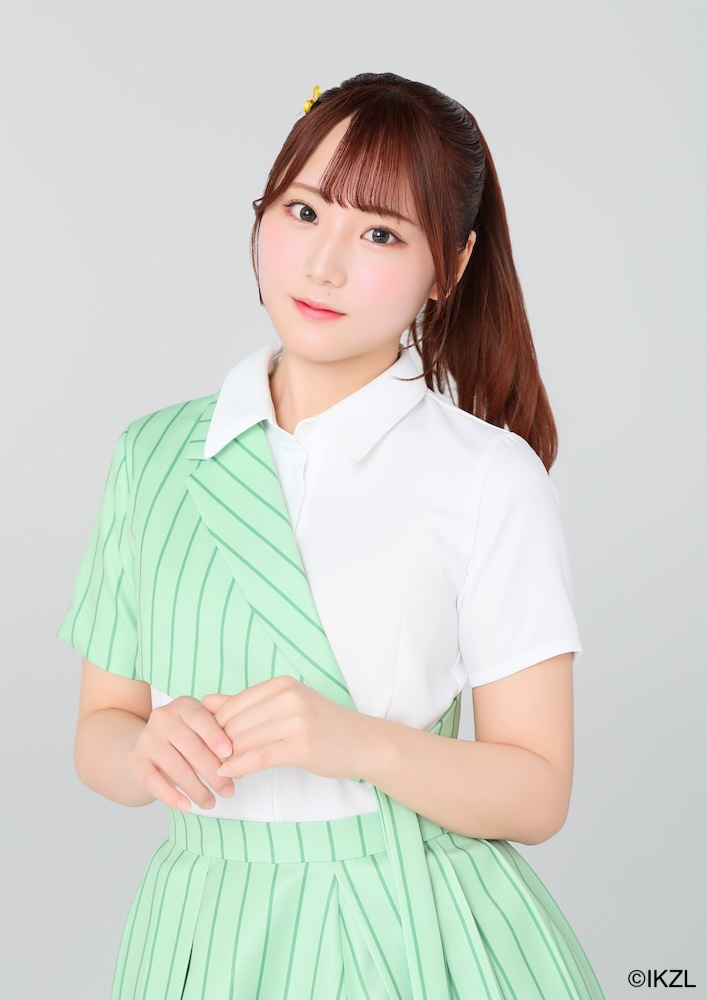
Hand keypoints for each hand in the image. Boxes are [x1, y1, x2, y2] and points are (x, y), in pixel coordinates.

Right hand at [126, 696, 235, 810]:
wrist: (151, 746)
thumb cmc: (187, 736)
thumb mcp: (203, 726)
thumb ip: (221, 729)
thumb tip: (240, 751)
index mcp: (183, 705)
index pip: (200, 719)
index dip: (216, 737)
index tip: (231, 755)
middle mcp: (162, 717)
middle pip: (191, 747)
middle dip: (213, 771)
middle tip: (228, 789)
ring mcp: (146, 738)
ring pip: (176, 767)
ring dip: (197, 789)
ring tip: (211, 802)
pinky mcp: (135, 760)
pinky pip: (154, 782)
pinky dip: (172, 796)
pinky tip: (187, 806)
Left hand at [202, 675, 366, 780]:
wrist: (362, 742)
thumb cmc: (322, 726)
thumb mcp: (285, 706)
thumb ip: (245, 704)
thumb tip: (206, 701)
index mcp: (281, 684)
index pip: (233, 704)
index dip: (217, 726)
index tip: (213, 743)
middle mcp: (287, 697)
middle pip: (236, 723)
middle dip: (220, 745)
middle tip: (213, 760)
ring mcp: (296, 720)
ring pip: (244, 741)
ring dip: (228, 758)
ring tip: (221, 769)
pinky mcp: (301, 745)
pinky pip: (259, 757)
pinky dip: (239, 767)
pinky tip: (229, 773)